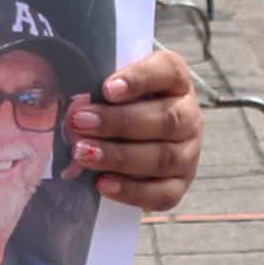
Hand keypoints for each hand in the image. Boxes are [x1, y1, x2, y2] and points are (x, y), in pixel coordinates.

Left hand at [61, 49, 202, 212]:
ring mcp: (189, 152)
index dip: (139, 79)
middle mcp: (189, 114)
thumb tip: (74, 102)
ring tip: (83, 154)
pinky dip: (131, 191)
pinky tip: (102, 184)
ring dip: (119, 157)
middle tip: (80, 123)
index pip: (168, 70)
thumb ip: (97, 86)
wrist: (126, 135)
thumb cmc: (113, 101)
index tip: (107, 89)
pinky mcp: (180, 184)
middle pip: (167, 119)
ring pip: (164, 157)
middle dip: (119, 122)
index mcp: (174, 79)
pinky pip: (163, 194)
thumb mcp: (109, 83)